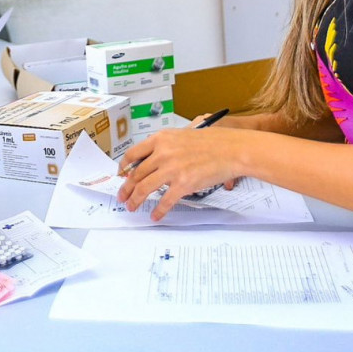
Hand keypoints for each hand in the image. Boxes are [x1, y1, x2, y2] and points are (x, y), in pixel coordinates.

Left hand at [116, 127, 243, 220]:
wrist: (231, 149)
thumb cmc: (212, 142)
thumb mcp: (182, 136)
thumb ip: (166, 146)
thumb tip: (153, 161)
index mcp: (161, 139)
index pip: (133, 154)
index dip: (124, 167)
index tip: (121, 175)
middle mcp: (162, 153)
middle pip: (136, 174)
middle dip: (126, 188)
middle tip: (122, 196)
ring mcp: (171, 169)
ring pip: (144, 188)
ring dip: (136, 200)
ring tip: (132, 207)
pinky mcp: (183, 184)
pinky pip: (165, 201)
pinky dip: (158, 210)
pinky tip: (155, 215)